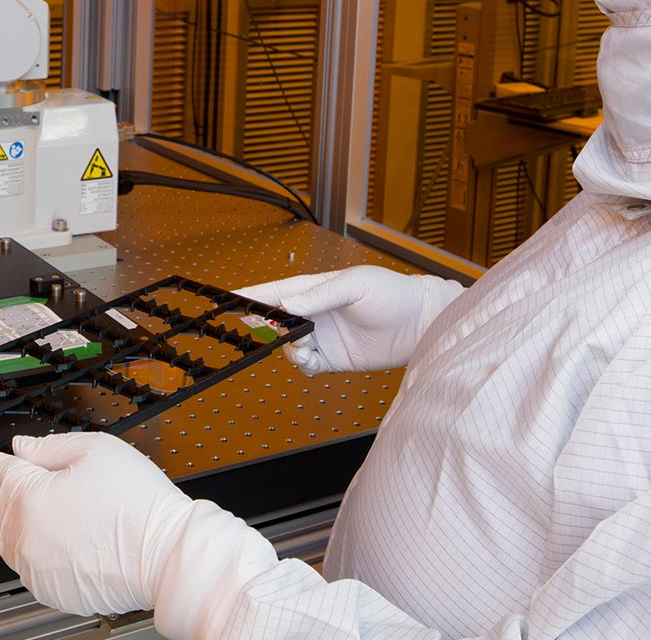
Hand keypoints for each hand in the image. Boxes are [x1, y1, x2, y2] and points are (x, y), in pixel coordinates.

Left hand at [0, 434, 278, 636]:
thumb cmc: (139, 503)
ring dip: (33, 525)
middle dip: (22, 493)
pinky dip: (47, 554)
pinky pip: (33, 565)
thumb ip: (51, 446)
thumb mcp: (98, 450)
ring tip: (80, 521)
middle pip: (2, 507)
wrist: (166, 555)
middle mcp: (24, 533)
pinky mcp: (47, 590)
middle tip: (63, 490)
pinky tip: (82, 545)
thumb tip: (23, 448)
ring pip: (16, 539)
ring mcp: (33, 566)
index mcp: (30, 493)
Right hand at [239, 265, 464, 373]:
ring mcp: (324, 337)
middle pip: (278, 321)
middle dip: (267, 327)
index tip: (228, 299)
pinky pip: (308, 365)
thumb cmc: (392, 294)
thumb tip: (287, 302)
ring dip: (288, 348)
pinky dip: (302, 365)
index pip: (277, 291)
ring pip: (290, 346)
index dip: (253, 296)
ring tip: (301, 347)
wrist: (421, 323)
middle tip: (264, 329)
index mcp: (317, 289)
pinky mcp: (334, 359)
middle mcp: (316, 313)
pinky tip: (308, 360)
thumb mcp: (356, 285)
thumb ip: (321, 295)